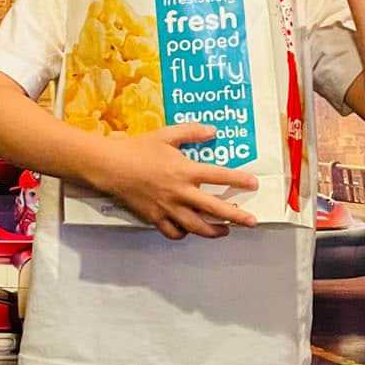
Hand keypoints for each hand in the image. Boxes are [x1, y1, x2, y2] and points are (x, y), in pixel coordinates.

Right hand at [97, 124, 259, 240]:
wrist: (110, 166)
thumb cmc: (138, 148)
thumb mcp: (166, 134)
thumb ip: (191, 132)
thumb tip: (213, 131)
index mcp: (185, 170)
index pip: (219, 176)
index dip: (239, 180)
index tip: (254, 183)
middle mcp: (180, 192)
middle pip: (214, 209)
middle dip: (237, 217)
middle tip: (252, 221)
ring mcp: (167, 208)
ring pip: (197, 226)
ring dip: (214, 231)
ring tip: (225, 231)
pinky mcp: (154, 217)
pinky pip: (173, 232)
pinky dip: (184, 233)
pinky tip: (189, 230)